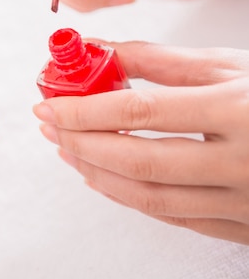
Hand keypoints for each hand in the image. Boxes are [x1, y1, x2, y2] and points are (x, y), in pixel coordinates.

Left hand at [34, 41, 248, 244]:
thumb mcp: (230, 65)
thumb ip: (161, 60)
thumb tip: (99, 51)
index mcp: (241, 110)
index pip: (142, 112)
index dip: (85, 109)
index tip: (48, 103)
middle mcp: (244, 162)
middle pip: (139, 161)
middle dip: (81, 143)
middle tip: (50, 126)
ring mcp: (244, 201)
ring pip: (150, 197)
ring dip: (97, 173)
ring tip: (67, 149)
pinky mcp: (243, 226)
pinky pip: (173, 218)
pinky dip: (128, 197)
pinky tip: (103, 177)